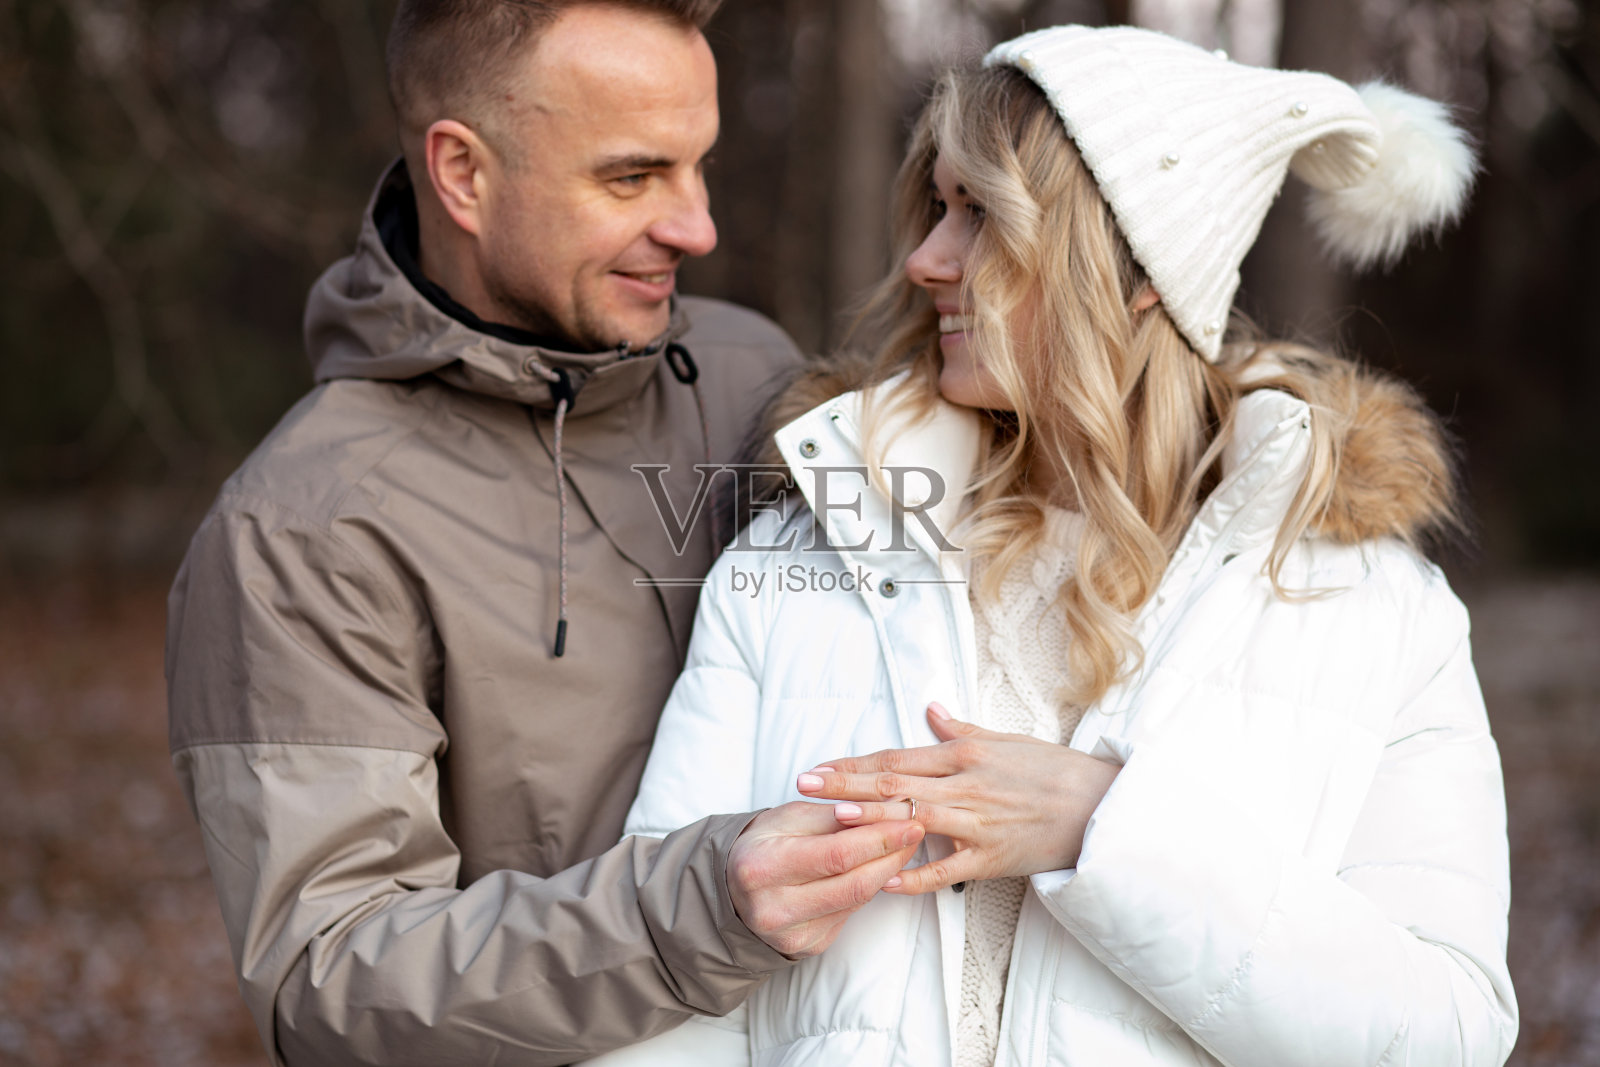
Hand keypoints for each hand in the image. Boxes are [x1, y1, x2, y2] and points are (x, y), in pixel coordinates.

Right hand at [727, 801, 923, 958]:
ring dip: (887, 870)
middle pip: (853, 883)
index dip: (880, 838)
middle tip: (916, 829)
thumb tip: (883, 809)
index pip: (837, 854)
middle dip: (892, 854)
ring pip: (857, 900)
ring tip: (903, 845)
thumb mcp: (788, 817)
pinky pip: (849, 914)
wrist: (734, 889)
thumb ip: (833, 815)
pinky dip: (868, 888)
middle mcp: (772, 909)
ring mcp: (790, 935)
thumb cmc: (765, 844)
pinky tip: (878, 868)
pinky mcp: (806, 947)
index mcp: (761, 868)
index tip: (909, 819)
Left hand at [796, 703, 1117, 893]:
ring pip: (915, 820)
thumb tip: (928, 710)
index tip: (820, 767)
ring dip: (874, 819)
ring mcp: (976, 823)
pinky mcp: (990, 857)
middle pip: (895, 784)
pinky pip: (947, 869)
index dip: (855, 763)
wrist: (1096, 805)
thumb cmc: (1050, 770)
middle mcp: (964, 786)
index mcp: (963, 756)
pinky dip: (917, 875)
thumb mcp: (1004, 740)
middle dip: (847, 785)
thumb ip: (959, 728)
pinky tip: (886, 880)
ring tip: (837, 818)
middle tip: (806, 786)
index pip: (897, 758)